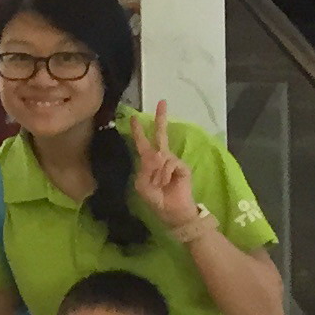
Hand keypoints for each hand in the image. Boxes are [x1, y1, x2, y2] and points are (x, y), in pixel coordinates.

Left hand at [128, 102, 202, 233]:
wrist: (172, 212)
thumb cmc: (156, 199)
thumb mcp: (142, 185)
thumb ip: (145, 169)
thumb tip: (158, 155)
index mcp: (148, 163)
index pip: (142, 143)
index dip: (138, 131)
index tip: (132, 117)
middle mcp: (161, 158)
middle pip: (160, 135)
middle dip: (160, 119)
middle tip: (162, 102)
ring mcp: (172, 161)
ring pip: (161, 155)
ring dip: (157, 172)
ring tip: (159, 184)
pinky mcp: (182, 166)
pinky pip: (169, 163)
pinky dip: (165, 174)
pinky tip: (167, 182)